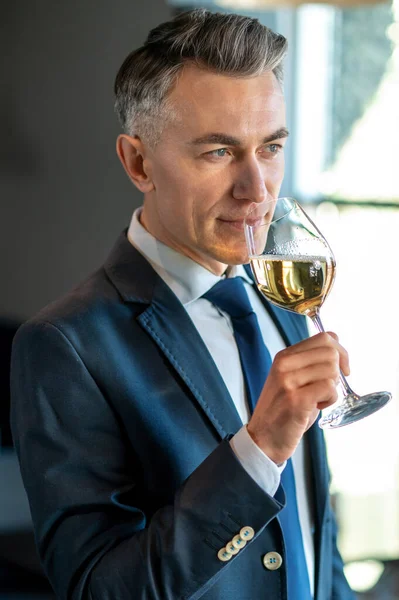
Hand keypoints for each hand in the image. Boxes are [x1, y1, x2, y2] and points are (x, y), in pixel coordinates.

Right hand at [247, 332, 349, 463]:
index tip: (342, 369)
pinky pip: (329, 388)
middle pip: (331, 353)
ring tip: (317, 399)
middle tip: (326, 389)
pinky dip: (330, 400)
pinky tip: (316, 407)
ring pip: (331, 371)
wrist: (264, 437)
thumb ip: (310, 364)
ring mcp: (288, 381)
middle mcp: (285, 364)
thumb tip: (339, 353)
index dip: (341, 352)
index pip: (324, 337)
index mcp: (284, 356)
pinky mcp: (296, 399)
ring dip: (332, 389)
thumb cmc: (284, 410)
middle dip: (337, 372)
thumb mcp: (292, 379)